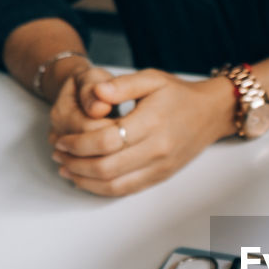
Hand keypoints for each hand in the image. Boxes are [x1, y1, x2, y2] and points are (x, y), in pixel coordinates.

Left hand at [51, 69, 236, 195]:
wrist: (211, 113)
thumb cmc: (179, 94)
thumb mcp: (152, 78)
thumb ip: (122, 85)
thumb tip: (96, 92)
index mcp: (152, 123)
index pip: (106, 140)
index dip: (77, 143)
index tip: (61, 138)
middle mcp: (157, 149)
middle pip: (106, 167)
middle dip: (75, 162)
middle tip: (58, 153)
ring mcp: (160, 167)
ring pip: (114, 184)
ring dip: (84, 180)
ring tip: (66, 168)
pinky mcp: (161, 177)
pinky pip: (126, 190)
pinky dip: (101, 189)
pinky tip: (86, 180)